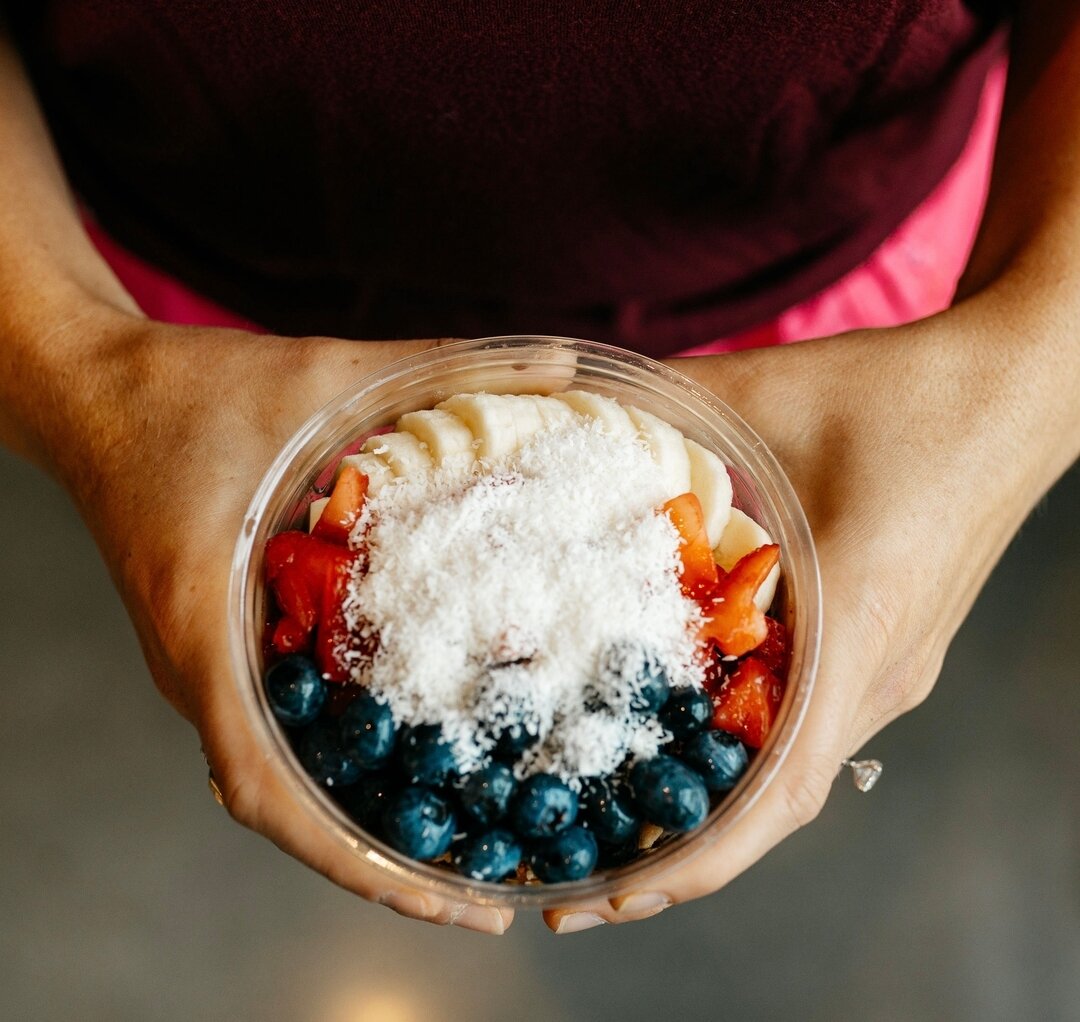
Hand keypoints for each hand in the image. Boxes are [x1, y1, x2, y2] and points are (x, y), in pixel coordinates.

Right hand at [47, 310, 512, 933]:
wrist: (88, 391)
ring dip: (360, 819)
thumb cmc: (185, 390)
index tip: (446, 899)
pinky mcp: (211, 646)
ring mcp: (201, 666)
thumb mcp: (322, 372)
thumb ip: (445, 364)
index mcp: (207, 630)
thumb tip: (568, 361)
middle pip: (286, 809)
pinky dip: (336, 761)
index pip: (268, 791)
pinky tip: (404, 753)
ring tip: (461, 837)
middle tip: (488, 879)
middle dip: (381, 859)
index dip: (356, 862)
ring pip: (280, 776)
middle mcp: (197, 671)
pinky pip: (274, 727)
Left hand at [543, 301, 1066, 931]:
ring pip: (797, 766)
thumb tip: (557, 386)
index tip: (609, 899)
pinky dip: (749, 750)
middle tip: (581, 872)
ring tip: (624, 814)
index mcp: (852, 631)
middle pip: (780, 802)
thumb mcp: (765, 390)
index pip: (779, 793)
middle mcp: (879, 674)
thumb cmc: (909, 394)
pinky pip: (815, 720)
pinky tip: (688, 731)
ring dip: (717, 803)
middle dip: (683, 853)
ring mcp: (894, 667)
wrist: (1020, 387)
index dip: (695, 863)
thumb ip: (656, 399)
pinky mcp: (893, 645)